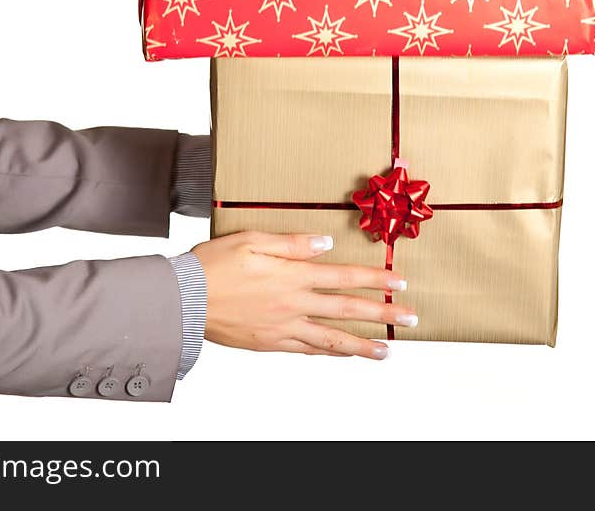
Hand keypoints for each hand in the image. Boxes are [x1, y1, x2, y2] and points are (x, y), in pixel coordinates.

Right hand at [192, 231, 416, 358]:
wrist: (183, 299)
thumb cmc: (213, 265)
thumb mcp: (251, 239)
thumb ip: (292, 243)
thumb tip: (325, 243)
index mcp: (292, 275)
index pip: (344, 276)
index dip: (375, 278)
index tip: (400, 280)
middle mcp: (294, 303)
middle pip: (347, 309)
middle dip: (383, 313)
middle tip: (411, 318)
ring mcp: (283, 327)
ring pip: (332, 338)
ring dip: (363, 344)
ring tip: (387, 350)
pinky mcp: (270, 343)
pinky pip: (307, 351)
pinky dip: (329, 353)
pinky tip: (343, 354)